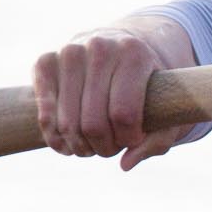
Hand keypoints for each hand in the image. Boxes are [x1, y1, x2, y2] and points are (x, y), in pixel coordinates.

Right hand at [33, 15, 198, 169]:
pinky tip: (67, 143)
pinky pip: (45, 115)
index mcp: (134, 53)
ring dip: (80, 146)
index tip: (133, 140)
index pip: (124, 114)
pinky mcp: (45, 61)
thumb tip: (125, 165)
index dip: (128, 139)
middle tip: (111, 147)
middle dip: (104, 147)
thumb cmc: (146, 85)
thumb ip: (157, 140)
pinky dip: (55, 138)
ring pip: (67, 123)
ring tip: (93, 145)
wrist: (121, 47)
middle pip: (93, 123)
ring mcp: (69, 51)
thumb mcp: (166, 107)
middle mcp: (100, 46)